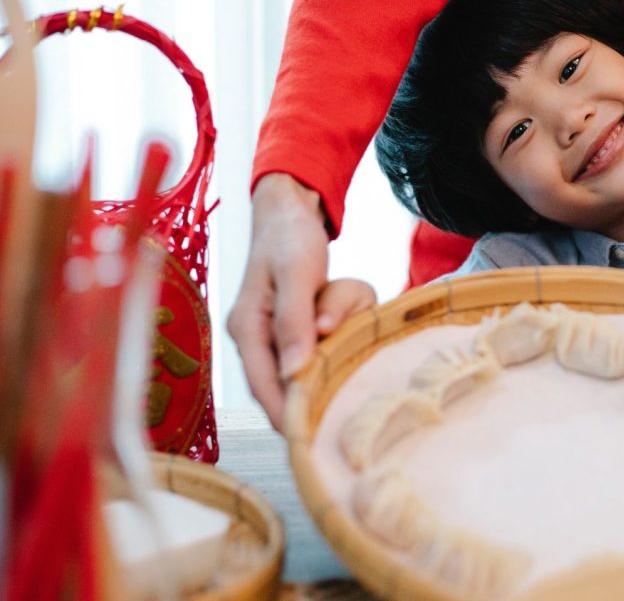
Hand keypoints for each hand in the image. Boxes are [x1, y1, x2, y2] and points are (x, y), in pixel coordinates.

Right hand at [226, 174, 330, 429]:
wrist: (290, 210)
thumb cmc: (289, 237)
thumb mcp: (296, 275)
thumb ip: (294, 322)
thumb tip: (295, 374)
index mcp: (246, 329)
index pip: (264, 387)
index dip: (287, 415)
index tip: (315, 438)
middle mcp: (256, 337)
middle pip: (293, 378)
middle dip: (324, 368)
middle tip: (352, 360)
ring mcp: (275, 333)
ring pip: (316, 356)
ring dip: (340, 332)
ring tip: (349, 305)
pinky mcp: (295, 327)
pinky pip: (325, 339)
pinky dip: (344, 320)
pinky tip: (349, 305)